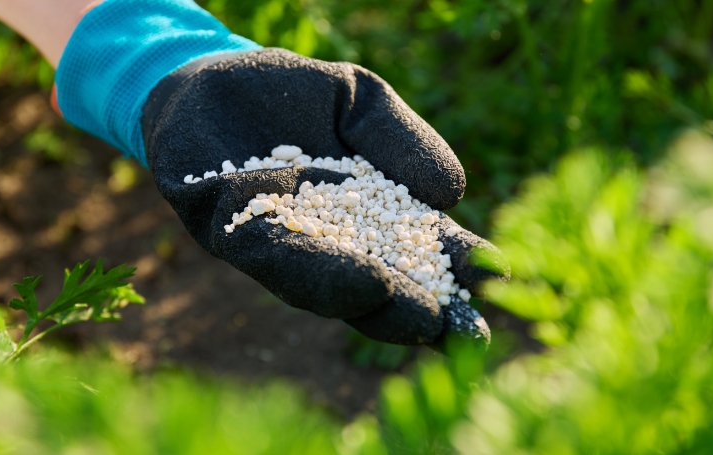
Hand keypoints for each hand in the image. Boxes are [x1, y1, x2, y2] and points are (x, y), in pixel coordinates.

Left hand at [141, 49, 507, 345]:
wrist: (212, 77)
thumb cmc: (294, 95)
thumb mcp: (362, 103)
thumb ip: (402, 143)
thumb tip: (452, 195)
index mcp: (364, 217)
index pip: (416, 251)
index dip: (455, 271)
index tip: (499, 285)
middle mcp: (322, 244)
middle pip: (376, 287)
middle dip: (421, 311)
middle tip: (468, 337)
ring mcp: (275, 243)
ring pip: (325, 284)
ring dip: (375, 303)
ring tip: (420, 315)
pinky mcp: (226, 230)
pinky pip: (271, 256)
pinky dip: (317, 270)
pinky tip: (363, 278)